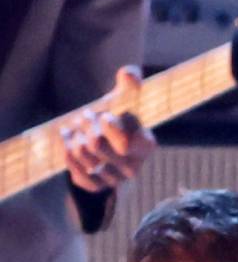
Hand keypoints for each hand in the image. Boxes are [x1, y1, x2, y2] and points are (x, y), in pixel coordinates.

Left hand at [62, 66, 156, 191]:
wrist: (110, 143)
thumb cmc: (120, 118)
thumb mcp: (126, 100)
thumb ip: (130, 85)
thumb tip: (128, 74)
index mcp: (146, 145)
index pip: (124, 143)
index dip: (108, 127)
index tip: (103, 115)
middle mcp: (134, 166)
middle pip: (96, 144)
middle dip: (85, 126)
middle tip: (84, 117)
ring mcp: (116, 179)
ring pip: (83, 156)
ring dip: (74, 139)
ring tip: (74, 129)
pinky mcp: (99, 187)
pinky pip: (78, 174)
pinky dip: (69, 157)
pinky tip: (68, 145)